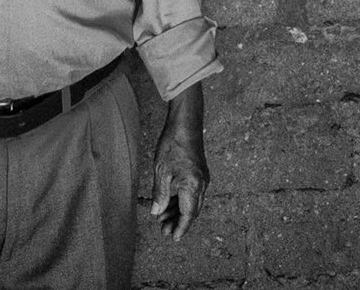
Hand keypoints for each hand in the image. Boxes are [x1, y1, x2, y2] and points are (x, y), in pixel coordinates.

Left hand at [150, 82, 207, 240]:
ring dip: (178, 211)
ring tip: (162, 217)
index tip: (171, 238)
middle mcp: (201, 183)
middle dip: (178, 222)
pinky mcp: (199, 172)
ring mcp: (202, 177)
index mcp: (193, 185)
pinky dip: (181, 200)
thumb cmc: (173, 143)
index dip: (180, 229)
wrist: (186, 121)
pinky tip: (169, 201)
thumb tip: (156, 212)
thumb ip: (160, 194)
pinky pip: (192, 192)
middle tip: (163, 229)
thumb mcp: (161, 170)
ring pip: (192, 202)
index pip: (188, 215)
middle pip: (191, 211)